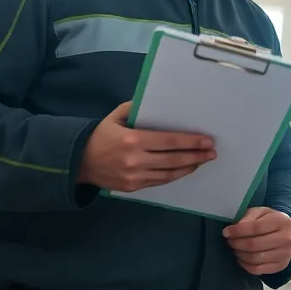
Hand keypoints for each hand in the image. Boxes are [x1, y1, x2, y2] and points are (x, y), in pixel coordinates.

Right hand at [77, 102, 215, 191]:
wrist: (79, 161)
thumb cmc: (101, 135)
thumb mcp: (117, 116)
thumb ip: (138, 108)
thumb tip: (161, 102)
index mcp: (133, 139)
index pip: (170, 141)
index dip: (191, 142)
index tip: (207, 141)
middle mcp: (135, 160)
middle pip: (173, 159)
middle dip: (196, 155)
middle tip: (212, 152)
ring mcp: (134, 176)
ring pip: (169, 174)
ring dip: (189, 167)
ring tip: (202, 160)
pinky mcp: (133, 187)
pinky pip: (160, 182)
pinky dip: (175, 175)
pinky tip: (185, 169)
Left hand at [223, 207, 290, 275]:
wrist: (290, 233)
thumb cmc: (271, 221)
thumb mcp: (261, 212)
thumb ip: (248, 216)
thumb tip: (236, 227)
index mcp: (282, 221)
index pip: (255, 227)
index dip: (238, 231)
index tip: (226, 232)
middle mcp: (286, 239)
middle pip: (253, 245)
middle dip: (237, 243)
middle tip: (229, 241)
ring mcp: (285, 254)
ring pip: (254, 258)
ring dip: (240, 254)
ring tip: (235, 248)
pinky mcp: (281, 266)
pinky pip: (257, 269)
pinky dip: (245, 264)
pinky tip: (242, 258)